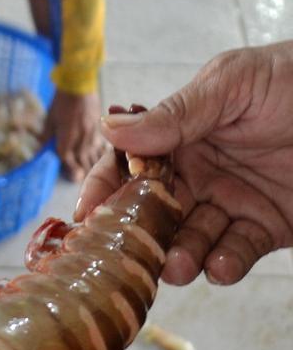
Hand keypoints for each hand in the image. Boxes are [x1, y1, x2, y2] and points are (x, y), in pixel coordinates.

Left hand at [42, 89, 103, 181]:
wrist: (79, 81)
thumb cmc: (61, 101)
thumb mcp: (49, 119)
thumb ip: (46, 137)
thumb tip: (40, 151)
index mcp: (66, 136)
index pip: (67, 158)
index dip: (70, 168)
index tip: (73, 178)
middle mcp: (81, 137)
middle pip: (82, 159)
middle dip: (82, 170)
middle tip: (82, 179)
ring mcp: (92, 132)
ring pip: (94, 153)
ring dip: (92, 163)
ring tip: (92, 172)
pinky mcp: (100, 126)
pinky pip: (101, 143)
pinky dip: (100, 152)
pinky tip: (102, 157)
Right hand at [76, 42, 292, 284]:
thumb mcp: (232, 85)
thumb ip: (176, 114)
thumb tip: (110, 128)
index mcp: (181, 138)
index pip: (130, 167)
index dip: (105, 191)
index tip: (86, 216)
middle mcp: (199, 175)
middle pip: (153, 214)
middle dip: (139, 237)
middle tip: (132, 255)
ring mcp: (230, 204)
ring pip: (190, 241)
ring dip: (179, 257)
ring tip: (177, 265)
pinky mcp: (264, 229)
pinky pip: (235, 254)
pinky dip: (224, 265)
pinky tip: (221, 265)